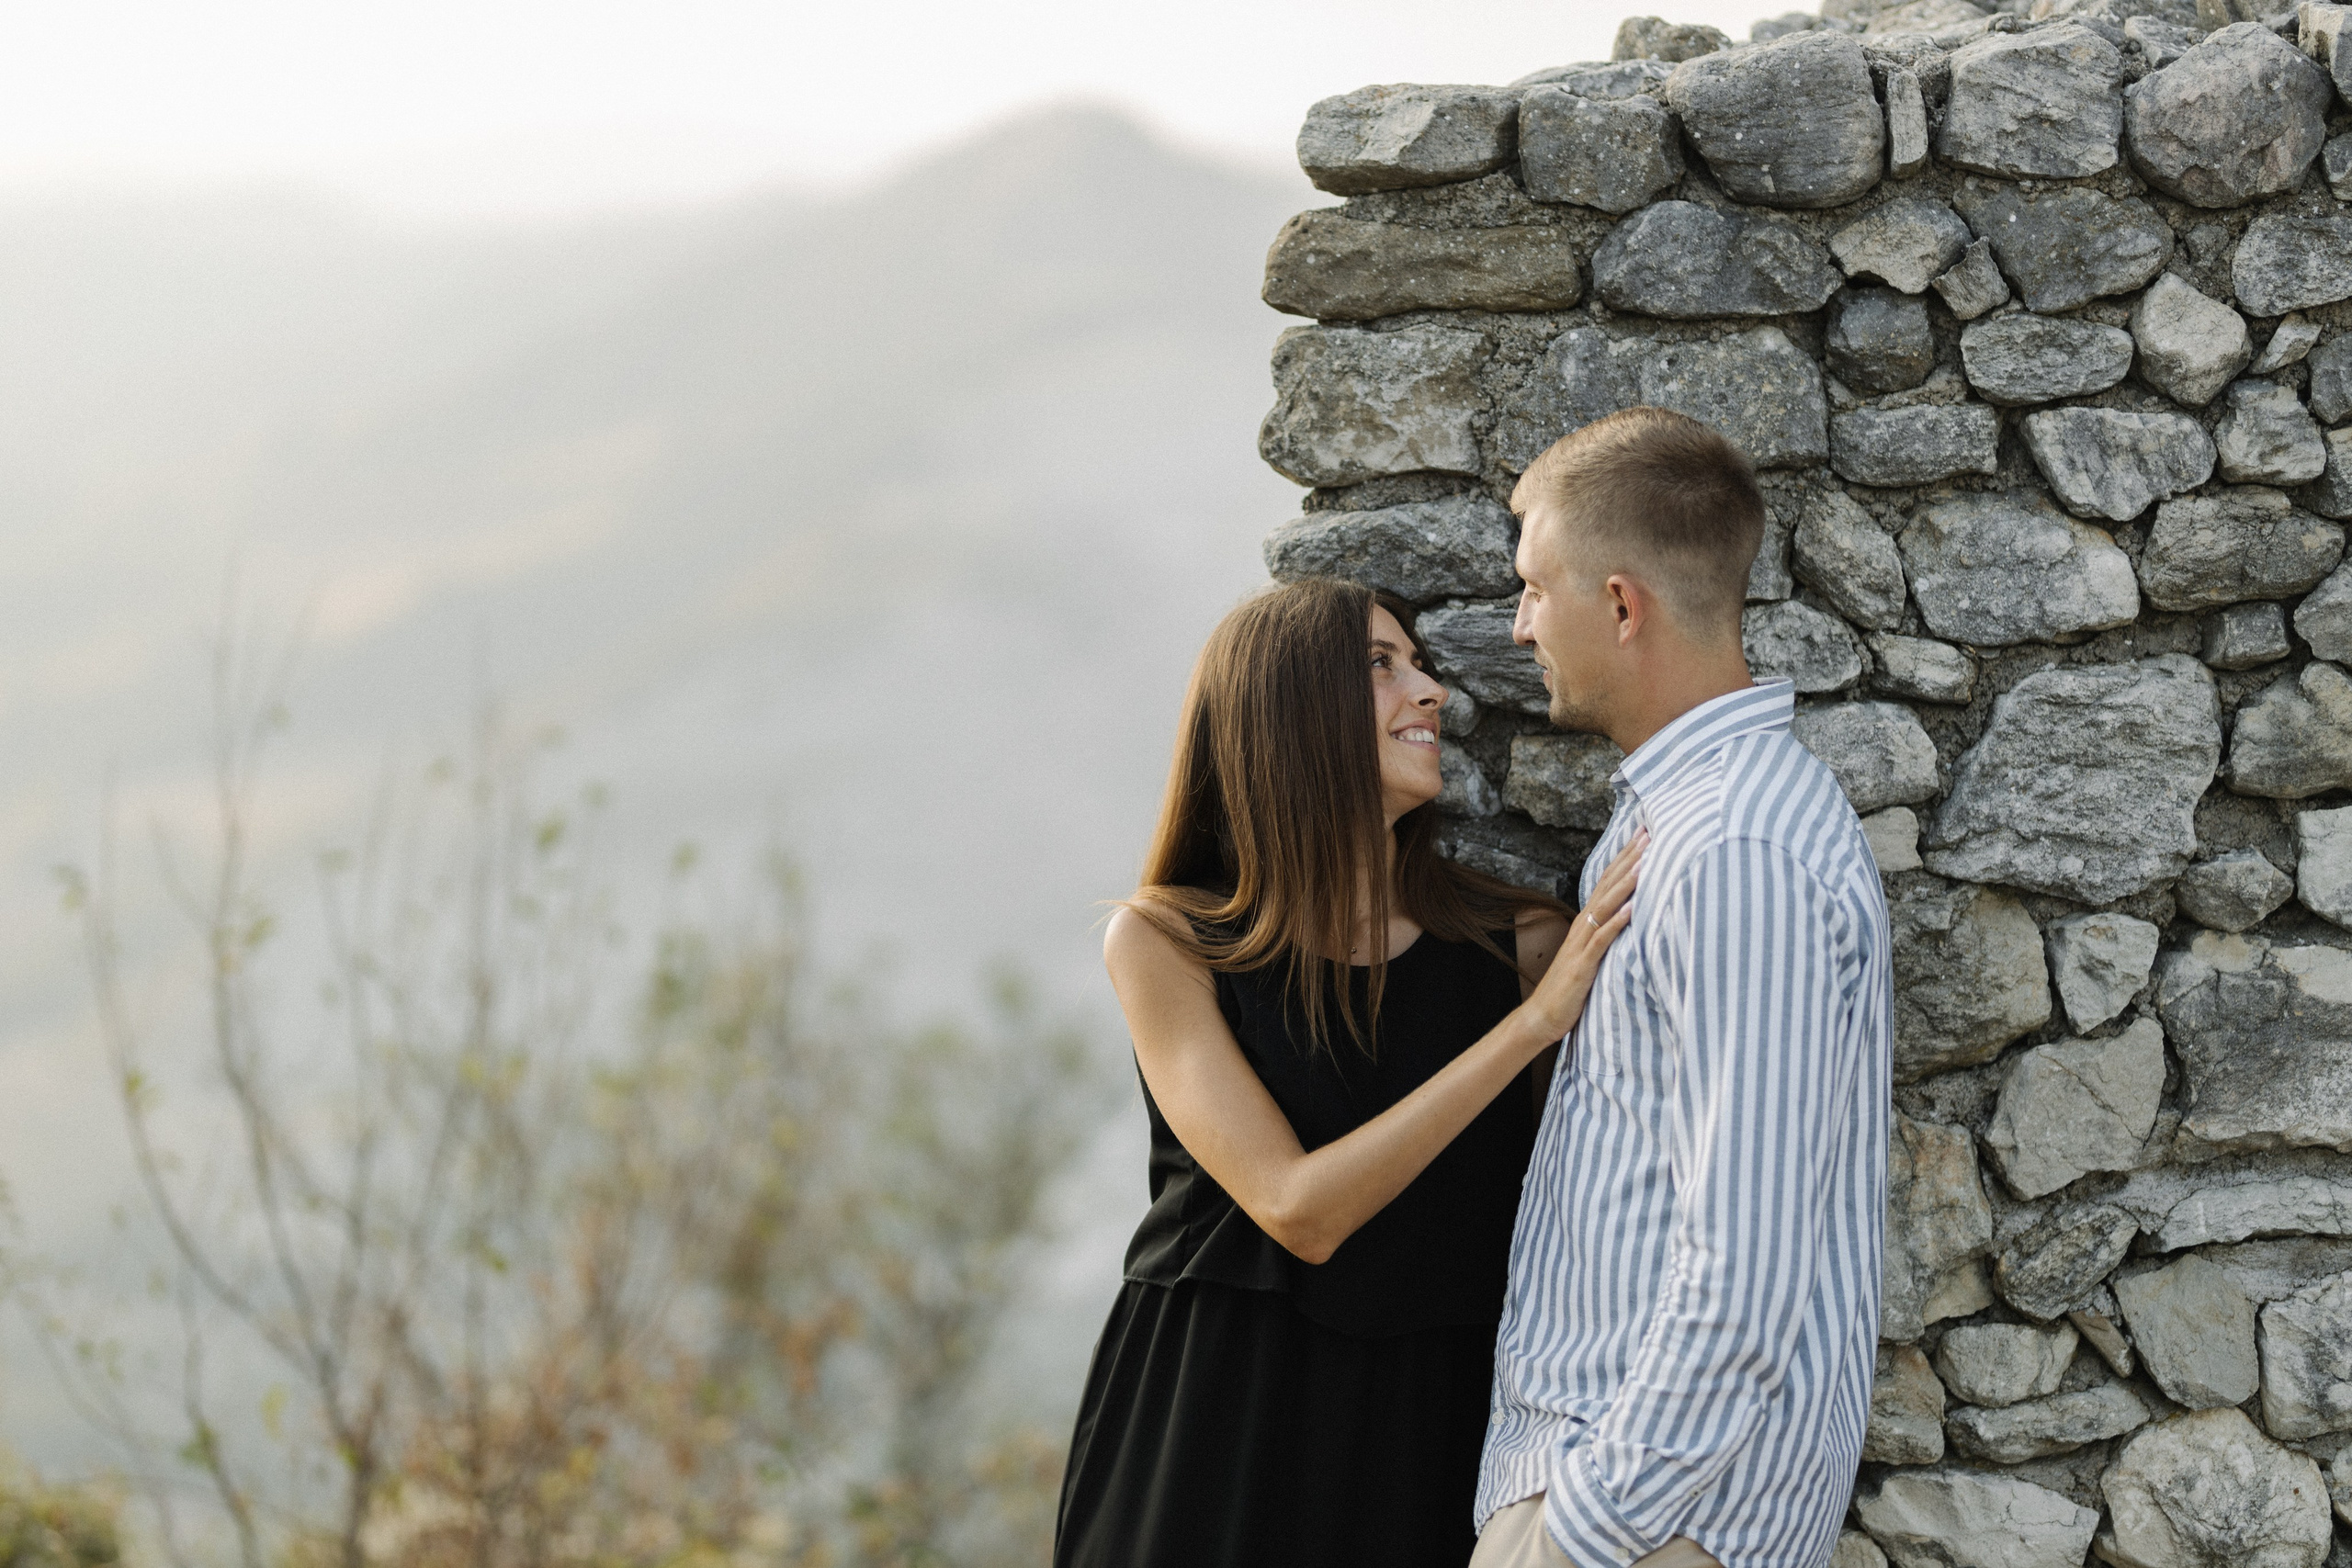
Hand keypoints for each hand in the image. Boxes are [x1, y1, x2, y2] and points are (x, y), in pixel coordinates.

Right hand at [1519, 829, 1645, 1042]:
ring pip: (1605, 906)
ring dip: (1625, 884)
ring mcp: (1582, 944)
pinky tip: (1631, 909)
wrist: (1543, 1014)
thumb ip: (1606, 932)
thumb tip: (1628, 914)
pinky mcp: (1583, 964)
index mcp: (1587, 921)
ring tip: (1644, 862)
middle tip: (1649, 833)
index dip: (1625, 857)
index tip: (1644, 834)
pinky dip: (1616, 923)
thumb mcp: (1592, 953)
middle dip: (1629, 858)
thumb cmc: (1570, 986)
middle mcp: (1583, 926)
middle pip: (1608, 885)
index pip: (1608, 881)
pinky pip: (1601, 940)